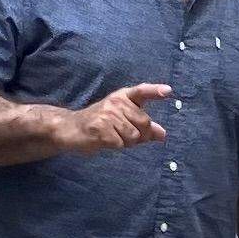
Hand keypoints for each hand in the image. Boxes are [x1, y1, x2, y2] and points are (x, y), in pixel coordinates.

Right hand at [56, 83, 172, 153]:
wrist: (70, 129)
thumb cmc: (100, 125)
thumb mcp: (122, 121)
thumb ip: (144, 127)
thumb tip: (163, 135)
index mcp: (123, 97)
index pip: (142, 91)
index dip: (155, 91)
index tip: (168, 91)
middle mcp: (116, 102)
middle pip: (144, 123)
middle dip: (139, 135)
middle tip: (121, 135)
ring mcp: (107, 114)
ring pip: (133, 136)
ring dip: (125, 142)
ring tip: (110, 136)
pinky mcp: (100, 128)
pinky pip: (120, 143)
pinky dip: (114, 146)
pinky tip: (103, 140)